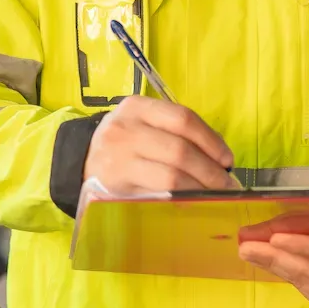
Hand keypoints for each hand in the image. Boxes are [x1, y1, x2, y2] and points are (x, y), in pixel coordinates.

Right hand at [82, 95, 238, 192]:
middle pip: (180, 149)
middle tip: (227, 184)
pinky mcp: (118, 182)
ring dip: (201, 187)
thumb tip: (220, 159)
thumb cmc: (123, 143)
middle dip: (211, 170)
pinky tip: (193, 200)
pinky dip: (182, 197)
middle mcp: (126, 128)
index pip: (183, 119)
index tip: (227, 159)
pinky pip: (159, 191)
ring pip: (172, 173)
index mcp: (137, 107)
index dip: (211, 140)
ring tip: (216, 194)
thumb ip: (174, 133)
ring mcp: (119, 156)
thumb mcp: (141, 124)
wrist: (80, 160)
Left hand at [237, 225, 308, 307]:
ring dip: (273, 265)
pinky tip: (269, 261)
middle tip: (246, 247)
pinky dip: (286, 273)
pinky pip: (305, 289)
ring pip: (303, 283)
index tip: (274, 236)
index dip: (303, 245)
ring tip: (249, 250)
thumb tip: (292, 216)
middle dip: (275, 258)